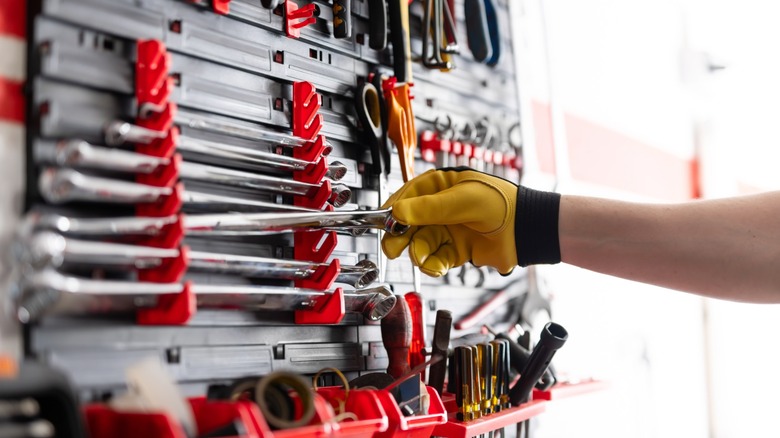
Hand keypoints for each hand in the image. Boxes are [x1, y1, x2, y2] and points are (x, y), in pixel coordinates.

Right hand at [381, 168, 517, 276]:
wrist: (526, 231)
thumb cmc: (501, 204)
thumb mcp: (462, 200)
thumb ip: (429, 208)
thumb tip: (398, 212)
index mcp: (440, 186)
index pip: (408, 196)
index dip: (394, 210)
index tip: (385, 223)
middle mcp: (440, 208)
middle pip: (409, 224)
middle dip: (400, 237)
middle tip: (394, 248)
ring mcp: (448, 229)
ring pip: (420, 244)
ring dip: (419, 253)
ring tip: (423, 259)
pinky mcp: (456, 250)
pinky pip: (435, 259)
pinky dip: (433, 265)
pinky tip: (437, 267)